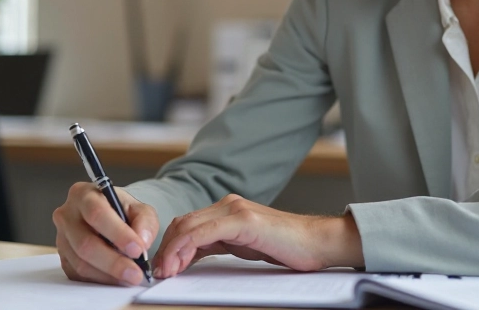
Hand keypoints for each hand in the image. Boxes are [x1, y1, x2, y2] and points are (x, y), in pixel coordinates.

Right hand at [53, 182, 158, 285]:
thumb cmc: (121, 210)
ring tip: (130, 278)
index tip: (137, 249)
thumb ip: (145, 222)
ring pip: (81, 263)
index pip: (97, 214)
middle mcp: (67, 215)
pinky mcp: (63, 258)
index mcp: (83, 194)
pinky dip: (100, 279)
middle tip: (135, 273)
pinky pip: (78, 274)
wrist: (108, 217)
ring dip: (108, 274)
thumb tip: (142, 242)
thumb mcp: (139, 208)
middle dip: (113, 262)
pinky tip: (116, 278)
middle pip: (85, 243)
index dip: (117, 234)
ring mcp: (62, 238)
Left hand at [155, 194, 362, 278]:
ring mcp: (236, 210)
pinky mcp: (243, 220)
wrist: (319, 242)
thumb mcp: (244, 246)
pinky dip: (186, 248)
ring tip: (166, 272)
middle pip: (183, 223)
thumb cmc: (288, 247)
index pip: (187, 223)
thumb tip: (191, 255)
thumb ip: (219, 244)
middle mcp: (229, 205)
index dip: (170, 245)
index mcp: (229, 210)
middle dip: (166, 249)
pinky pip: (204, 233)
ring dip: (172, 250)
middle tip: (159, 273)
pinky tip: (180, 263)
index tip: (163, 268)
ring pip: (189, 226)